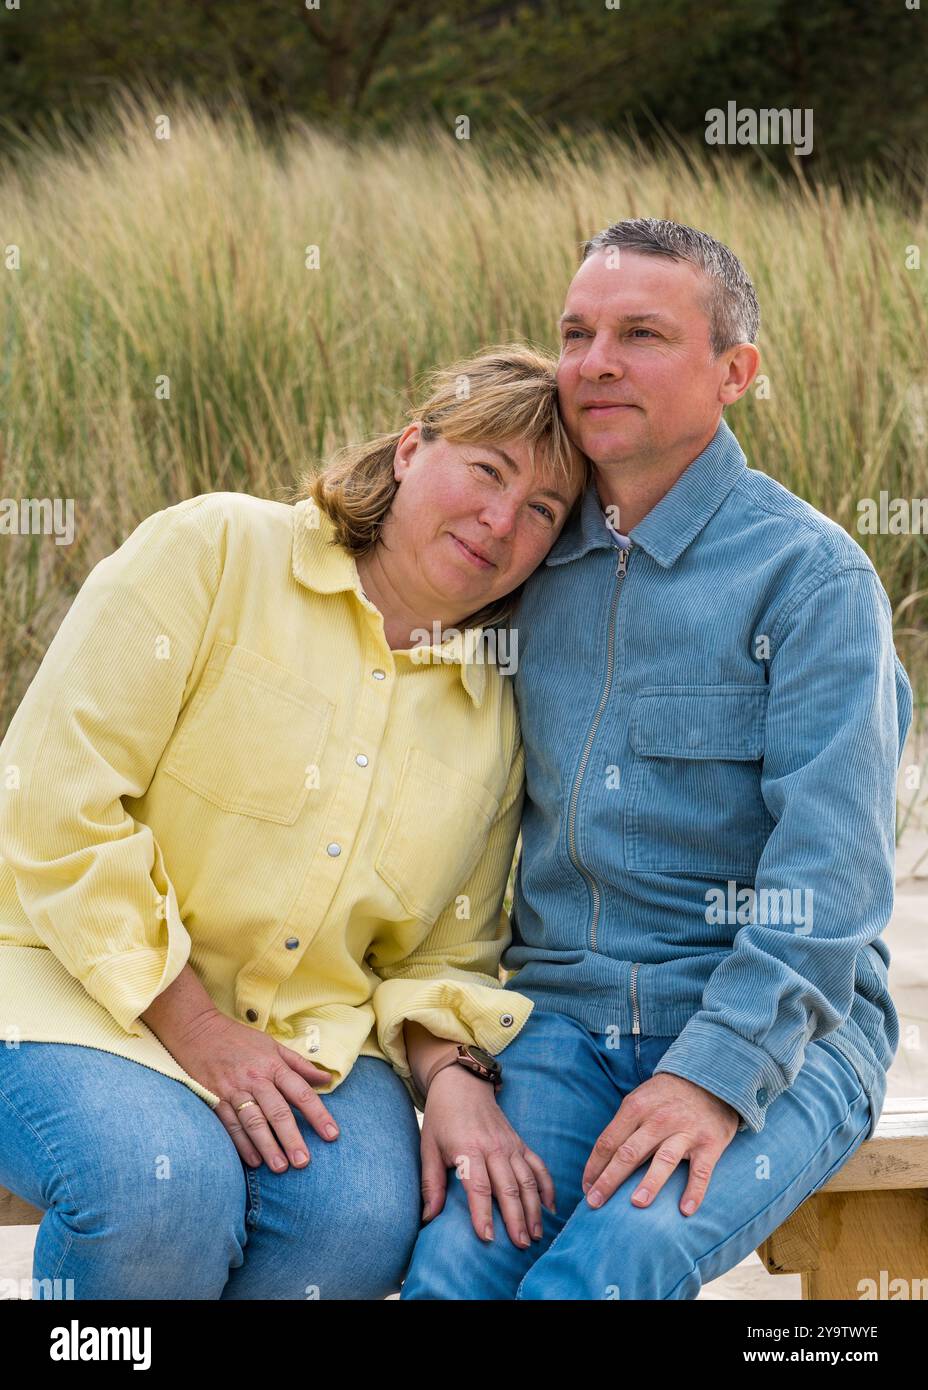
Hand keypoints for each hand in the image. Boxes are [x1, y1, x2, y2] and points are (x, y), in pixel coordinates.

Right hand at [166, 1008, 339, 1173]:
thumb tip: (327, 1079)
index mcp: (273, 1065)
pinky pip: (230, 1125)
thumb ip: (300, 1065)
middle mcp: (255, 1079)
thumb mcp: (273, 1045)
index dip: (318, 1114)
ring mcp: (233, 1091)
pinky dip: (242, 1144)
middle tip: (304, 1162)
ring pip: (254, 1122)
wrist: (197, 1031)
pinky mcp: (214, 1099)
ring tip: (281, 1167)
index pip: (301, 1092)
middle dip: (292, 1138)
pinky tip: (254, 1161)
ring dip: (268, 1146)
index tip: (332, 1135)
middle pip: (278, 1112)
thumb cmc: (240, 1039)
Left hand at [418, 1066, 555, 1248]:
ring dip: (534, 1208)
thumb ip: (431, 1183)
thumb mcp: (428, 1147)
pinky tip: (551, 1208)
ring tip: (537, 1234)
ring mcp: (510, 1145)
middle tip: (522, 1245)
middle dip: (517, 1218)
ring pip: (527, 1180)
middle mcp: (493, 1148)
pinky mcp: (520, 1143)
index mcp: (468, 1149)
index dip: (483, 1213)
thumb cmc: (442, 1118)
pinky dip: (547, 1186)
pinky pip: (538, 1166)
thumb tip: (428, 1218)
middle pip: (509, 1187)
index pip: (478, 1187)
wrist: (462, 1083)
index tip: (488, 1238)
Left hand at [582, 1073, 739, 1215]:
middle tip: (594, 1204)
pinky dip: (694, 1191)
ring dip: (650, 1182)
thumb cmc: (665, 1098)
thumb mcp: (639, 1101)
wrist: (710, 1079)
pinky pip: (701, 1171)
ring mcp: (685, 1131)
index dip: (594, 1167)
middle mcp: (658, 1119)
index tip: (586, 1189)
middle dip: (609, 1180)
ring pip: (664, 1160)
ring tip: (636, 1204)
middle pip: (629, 1153)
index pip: (608, 1142)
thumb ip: (623, 1128)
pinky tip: (685, 1210)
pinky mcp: (709, 1143)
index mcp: (635, 1108)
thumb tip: (600, 1163)